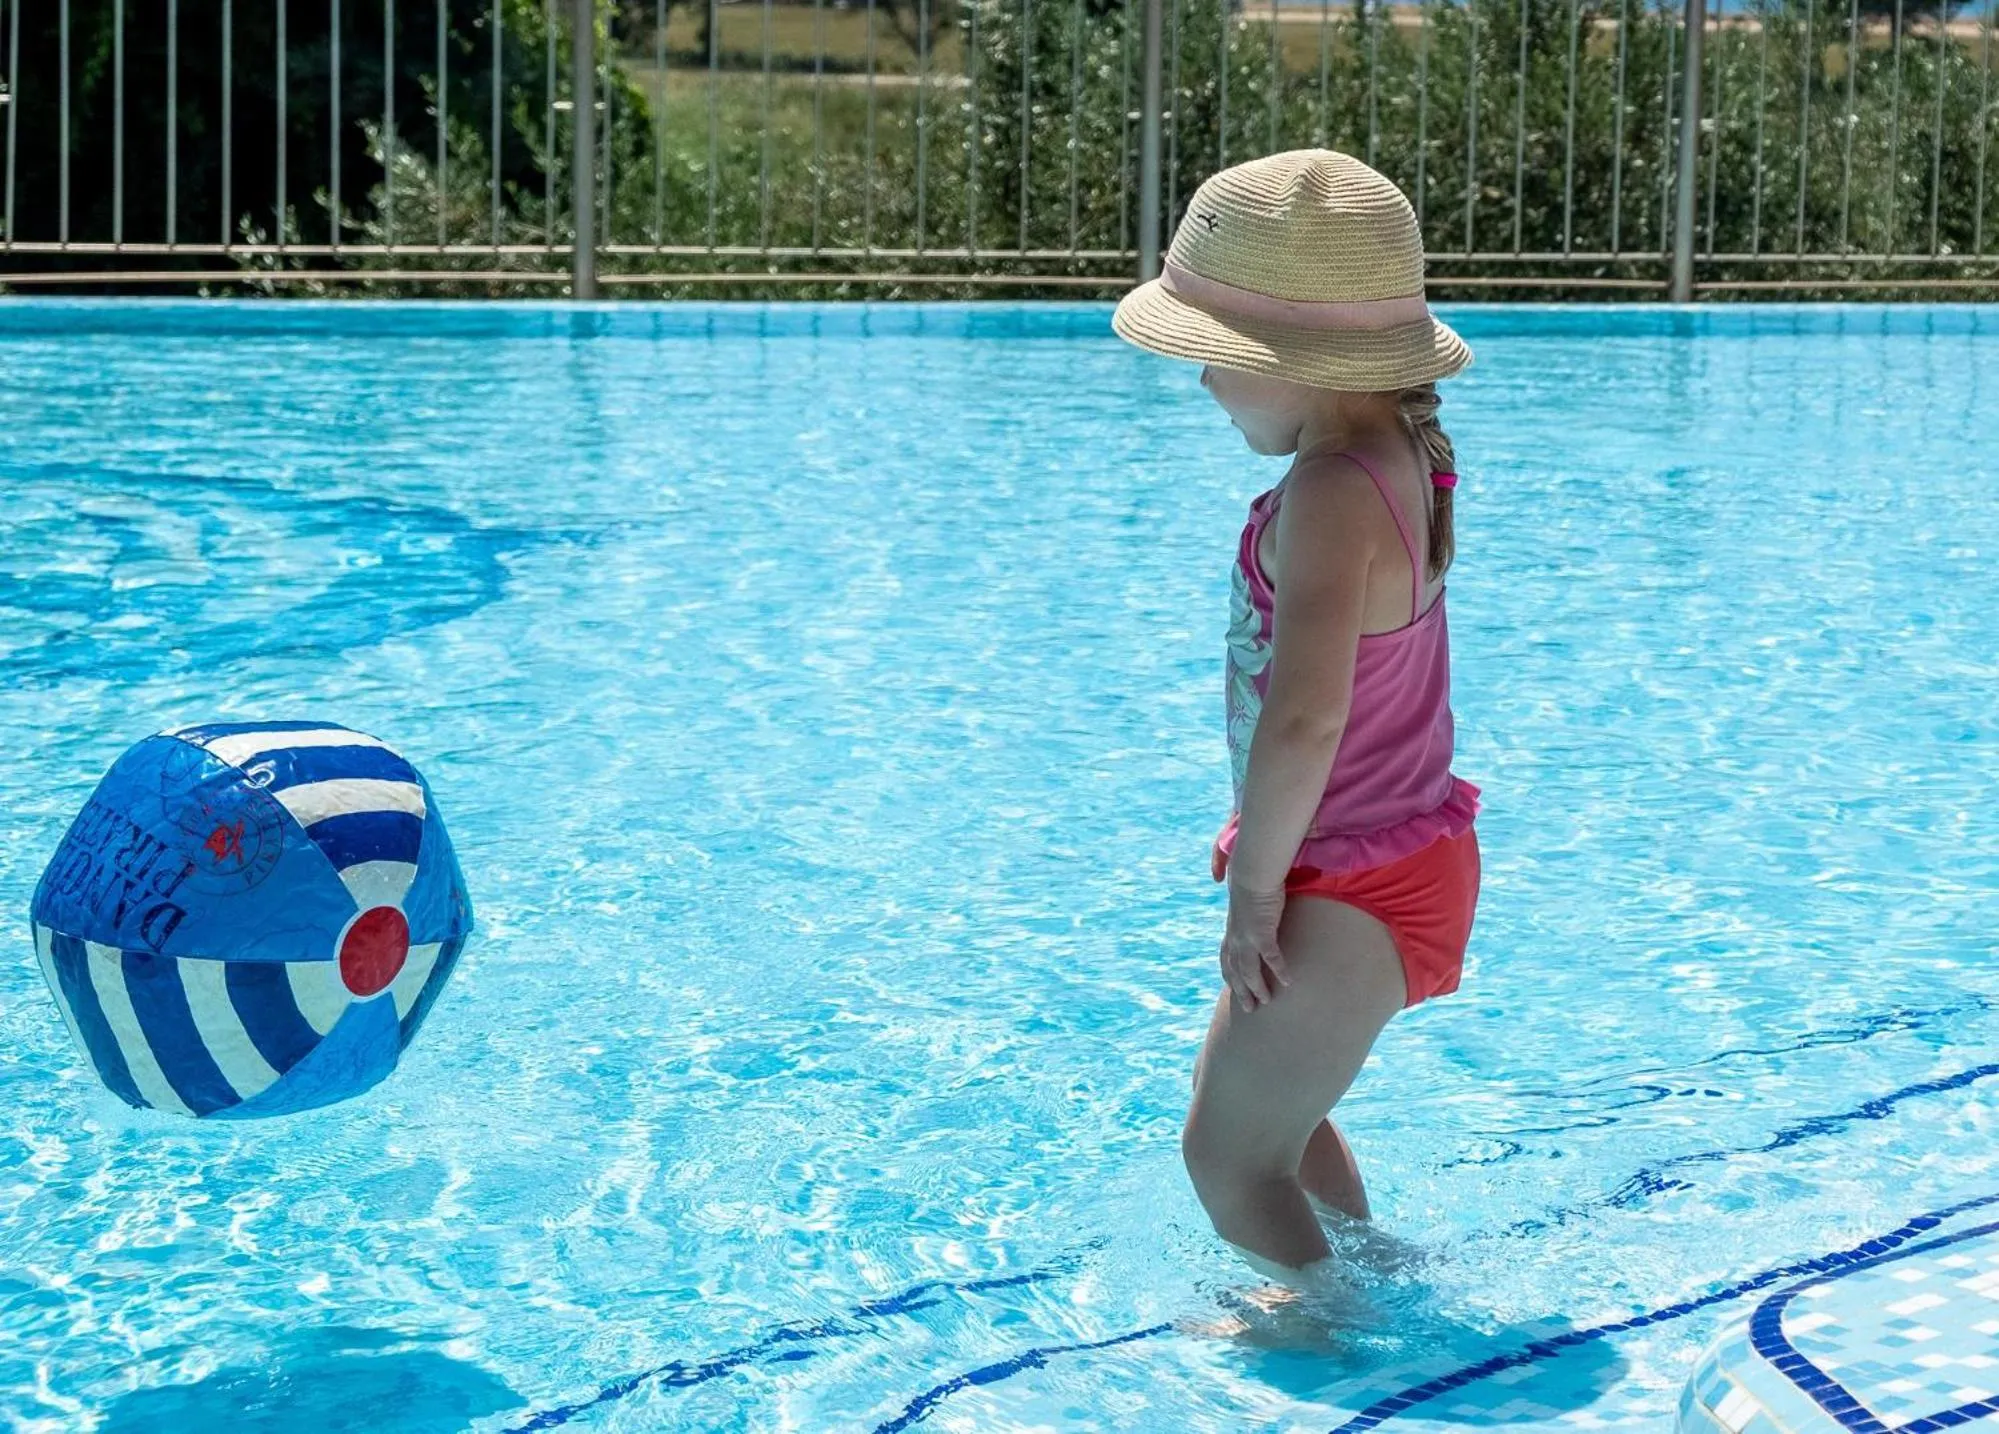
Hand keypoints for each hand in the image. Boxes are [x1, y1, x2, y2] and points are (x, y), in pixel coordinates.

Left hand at [1220, 877, 1289, 1013]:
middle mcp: (1235, 939)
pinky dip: (1278, 971)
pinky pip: (1271, 958)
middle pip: (1235, 972)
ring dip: (1257, 988)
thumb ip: (1248, 916)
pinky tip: (1288, 981)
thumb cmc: (1252, 884)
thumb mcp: (1245, 904)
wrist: (1252, 873)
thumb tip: (1253, 917)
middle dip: (1241, 991)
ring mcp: (1246, 938)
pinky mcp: (1262, 933)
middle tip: (1250, 1008)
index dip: (1230, 977)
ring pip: (1249, 971)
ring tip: (1266, 1000)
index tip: (1235, 989)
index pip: (1226, 961)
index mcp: (1231, 932)